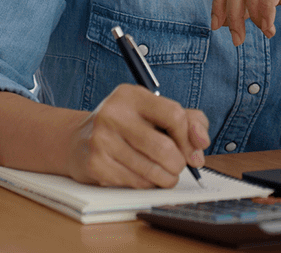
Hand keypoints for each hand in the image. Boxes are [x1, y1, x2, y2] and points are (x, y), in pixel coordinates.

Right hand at [65, 84, 209, 187]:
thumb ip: (189, 120)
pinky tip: (144, 176)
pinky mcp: (95, 164)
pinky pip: (136, 182)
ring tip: (166, 174)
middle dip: (179, 163)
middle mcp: (113, 114)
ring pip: (151, 170)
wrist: (79, 140)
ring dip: (166, 178)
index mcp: (131, 95)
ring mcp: (101, 140)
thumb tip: (201, 143)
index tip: (192, 150)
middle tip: (178, 166)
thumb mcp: (156, 112)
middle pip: (164, 148)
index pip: (174, 115)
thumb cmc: (128, 125)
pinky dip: (148, 184)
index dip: (189, 138)